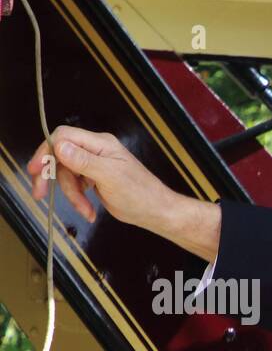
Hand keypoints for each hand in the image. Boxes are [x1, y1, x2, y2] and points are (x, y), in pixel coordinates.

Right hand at [26, 126, 220, 259]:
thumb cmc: (141, 194)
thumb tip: (59, 147)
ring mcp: (95, 165)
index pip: (63, 137)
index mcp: (100, 144)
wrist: (157, 212)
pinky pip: (76, 185)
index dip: (46, 151)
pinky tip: (88, 211)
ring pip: (67, 174)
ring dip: (72, 195)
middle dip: (52, 177)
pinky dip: (78, 199)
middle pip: (60, 156)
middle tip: (40, 193)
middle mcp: (96, 151)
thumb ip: (84, 161)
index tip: (36, 169)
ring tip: (85, 211)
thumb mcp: (110, 177)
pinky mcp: (95, 179)